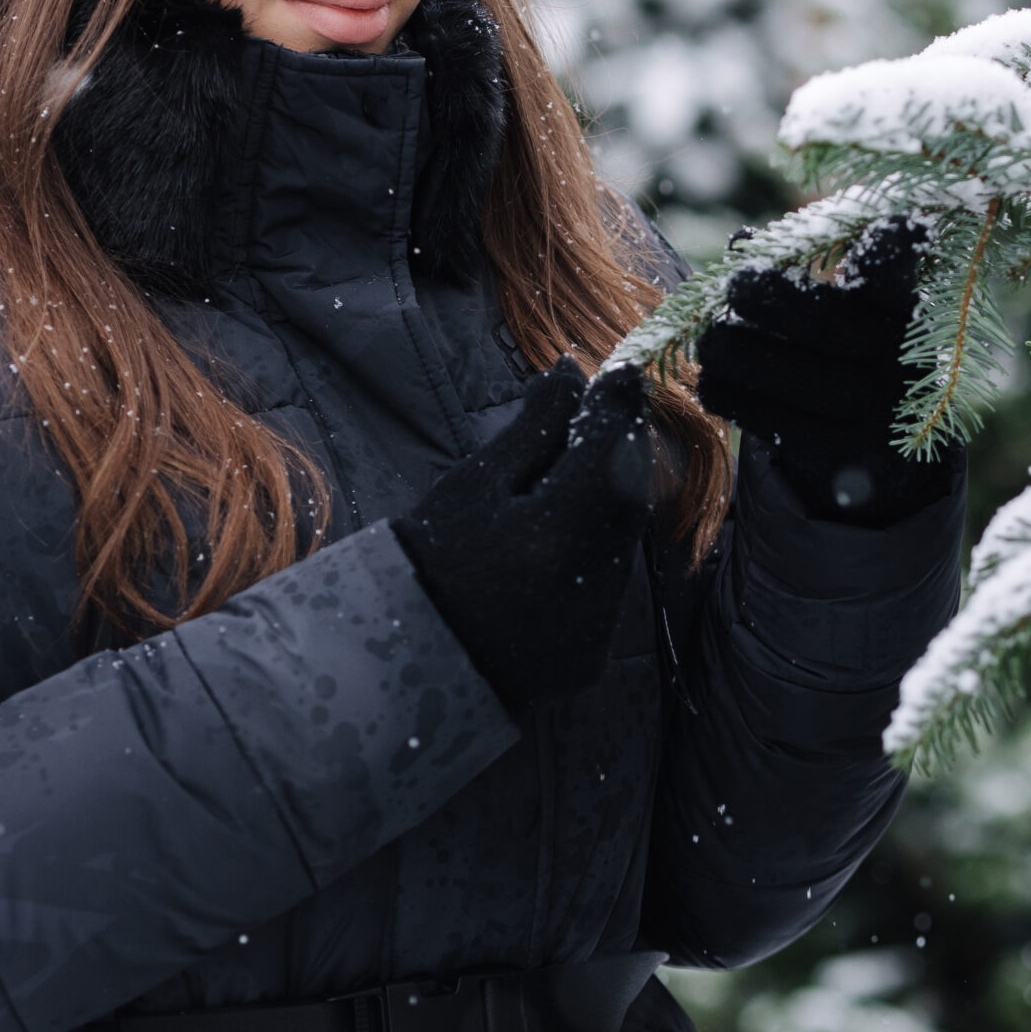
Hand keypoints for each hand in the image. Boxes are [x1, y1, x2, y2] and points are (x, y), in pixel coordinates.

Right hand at [393, 362, 661, 709]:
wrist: (402, 660)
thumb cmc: (429, 560)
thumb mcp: (475, 483)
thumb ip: (535, 429)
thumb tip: (574, 372)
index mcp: (558, 531)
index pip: (612, 449)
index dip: (619, 406)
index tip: (621, 373)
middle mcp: (592, 583)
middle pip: (628, 496)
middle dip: (617, 452)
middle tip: (595, 418)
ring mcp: (597, 626)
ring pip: (622, 542)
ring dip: (608, 504)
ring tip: (567, 483)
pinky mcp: (593, 656)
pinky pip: (608, 587)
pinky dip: (592, 555)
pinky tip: (556, 546)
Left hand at [694, 216, 958, 524]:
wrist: (885, 444)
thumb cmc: (851, 347)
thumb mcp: (849, 306)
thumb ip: (808, 269)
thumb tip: (743, 240)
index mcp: (906, 313)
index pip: (899, 278)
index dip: (893, 252)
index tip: (884, 225)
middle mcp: (902, 363)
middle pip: (836, 327)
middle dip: (779, 301)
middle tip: (736, 283)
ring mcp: (880, 417)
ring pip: (808, 383)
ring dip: (745, 356)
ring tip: (707, 340)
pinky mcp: (849, 460)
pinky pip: (786, 431)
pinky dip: (741, 402)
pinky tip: (710, 384)